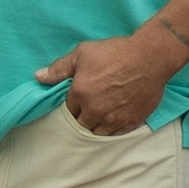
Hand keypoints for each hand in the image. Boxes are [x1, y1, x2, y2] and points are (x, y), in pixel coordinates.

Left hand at [36, 26, 181, 136]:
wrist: (150, 57)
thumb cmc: (115, 52)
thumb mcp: (83, 53)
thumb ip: (59, 68)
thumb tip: (38, 77)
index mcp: (80, 93)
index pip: (68, 111)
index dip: (73, 106)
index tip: (78, 101)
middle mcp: (95, 110)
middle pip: (81, 125)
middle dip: (82, 119)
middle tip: (88, 109)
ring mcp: (113, 119)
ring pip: (96, 134)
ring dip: (95, 127)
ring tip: (99, 117)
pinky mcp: (130, 123)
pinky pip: (115, 135)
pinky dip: (111, 131)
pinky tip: (112, 122)